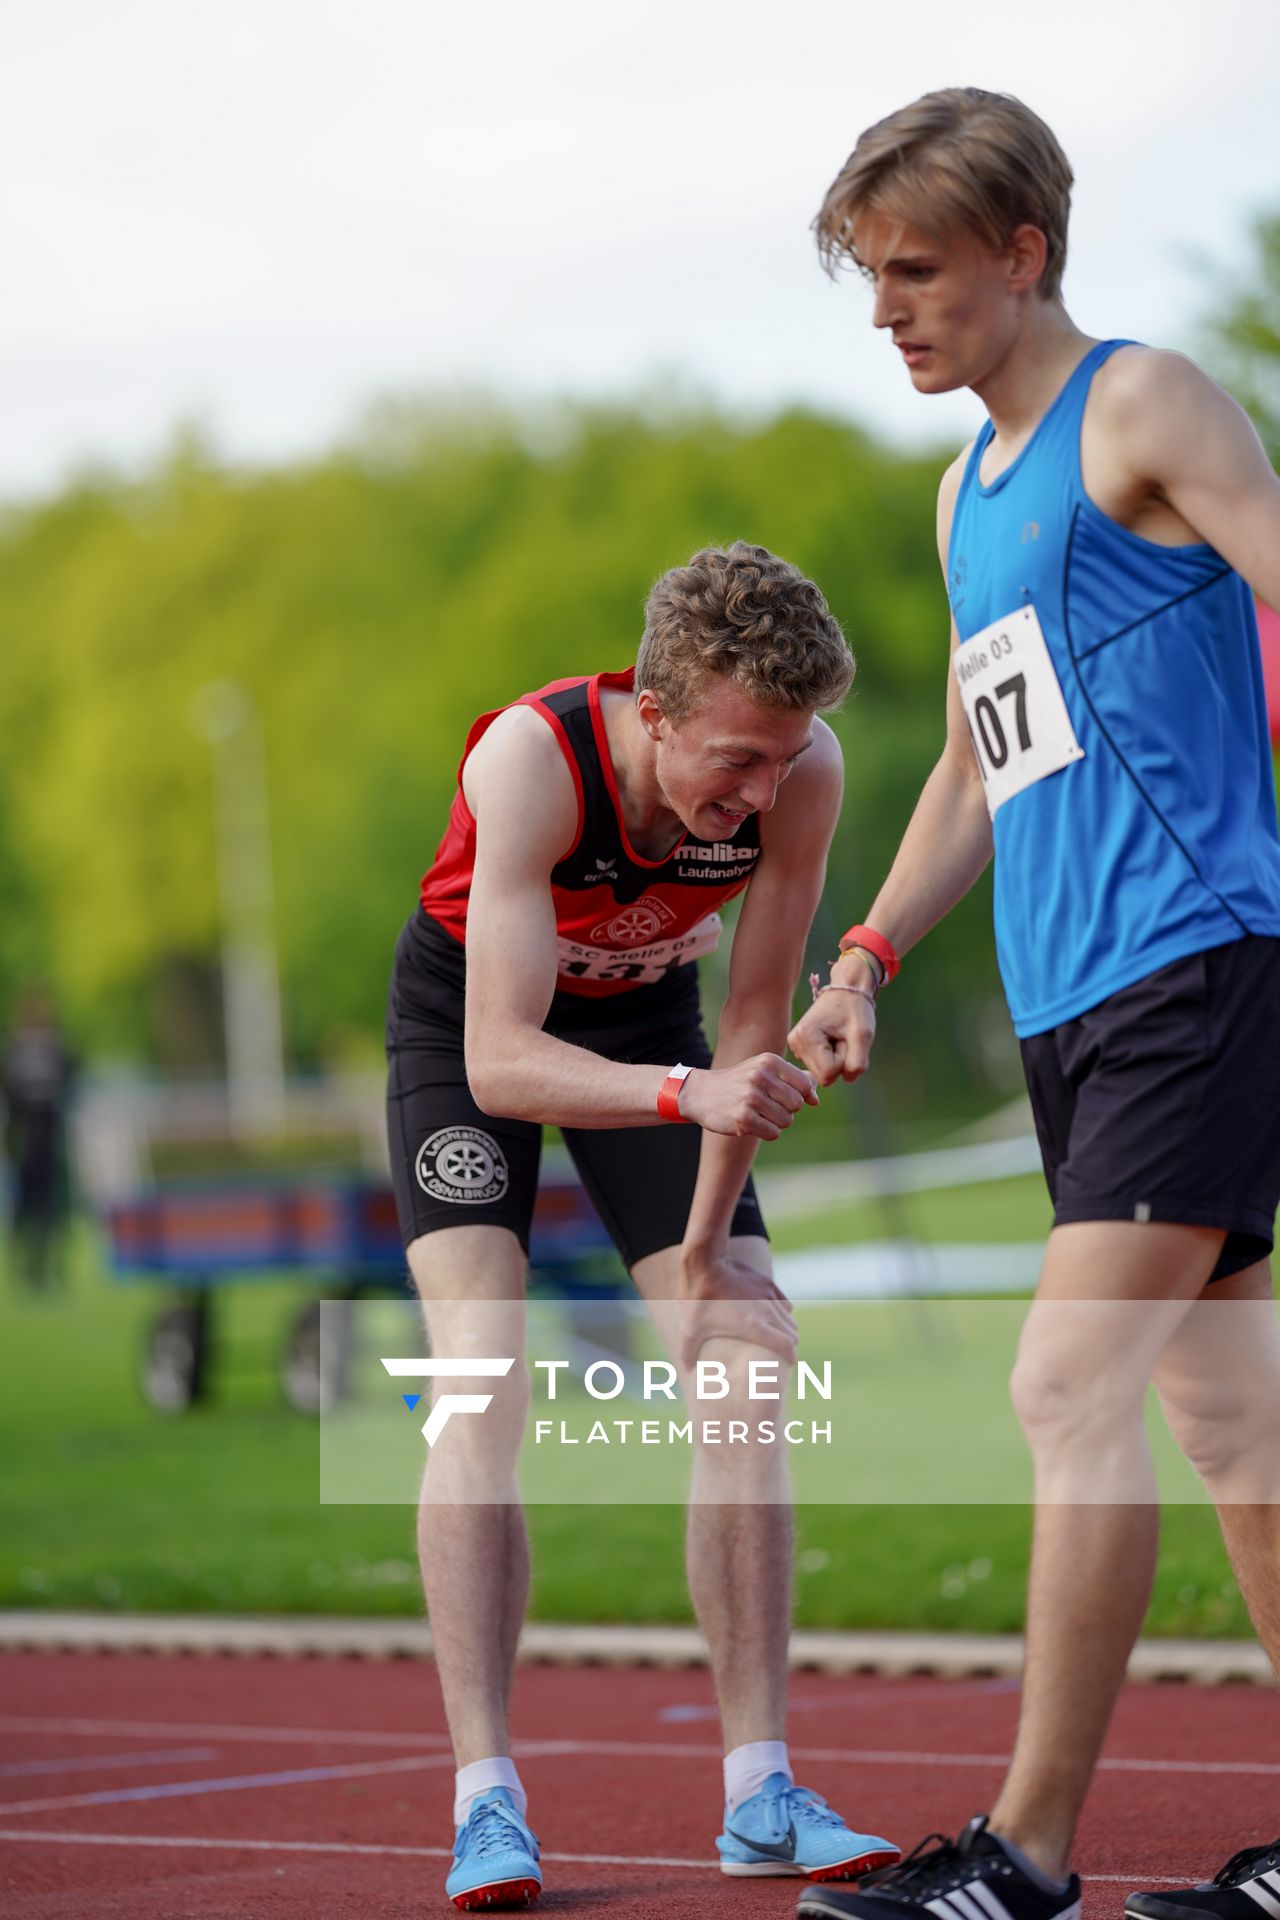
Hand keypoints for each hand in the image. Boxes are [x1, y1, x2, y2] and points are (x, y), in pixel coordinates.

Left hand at [678, 1249, 797, 1370]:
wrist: (706, 1262)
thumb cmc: (698, 1299)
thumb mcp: (689, 1329)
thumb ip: (689, 1352)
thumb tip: (687, 1368)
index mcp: (754, 1327)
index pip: (786, 1346)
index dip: (791, 1357)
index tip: (788, 1363)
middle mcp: (767, 1312)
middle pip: (792, 1334)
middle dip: (789, 1345)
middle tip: (779, 1352)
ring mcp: (769, 1296)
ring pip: (789, 1319)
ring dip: (786, 1329)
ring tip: (776, 1336)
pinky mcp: (767, 1283)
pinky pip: (785, 1303)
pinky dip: (783, 1312)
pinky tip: (771, 1315)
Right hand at [679, 1053, 818, 1139]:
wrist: (702, 1093)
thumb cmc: (740, 1082)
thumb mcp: (765, 1070)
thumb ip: (794, 1079)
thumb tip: (815, 1098)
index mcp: (769, 1061)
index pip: (805, 1085)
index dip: (800, 1095)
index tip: (784, 1097)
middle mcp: (761, 1076)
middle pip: (797, 1105)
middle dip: (786, 1110)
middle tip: (767, 1106)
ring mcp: (751, 1097)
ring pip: (787, 1121)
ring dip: (775, 1122)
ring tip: (758, 1113)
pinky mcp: (743, 1118)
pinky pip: (773, 1133)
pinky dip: (766, 1132)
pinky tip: (751, 1123)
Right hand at [787, 957, 877, 1086]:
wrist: (847, 990)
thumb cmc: (855, 1009)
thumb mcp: (863, 1035)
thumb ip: (857, 1063)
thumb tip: (847, 1079)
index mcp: (804, 1037)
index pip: (829, 1073)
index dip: (844, 1059)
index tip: (845, 1036)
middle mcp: (795, 1043)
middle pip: (825, 1076)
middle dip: (840, 1059)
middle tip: (842, 1036)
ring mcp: (796, 1047)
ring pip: (824, 1073)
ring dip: (837, 1058)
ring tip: (838, 1036)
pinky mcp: (801, 1049)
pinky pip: (822, 1067)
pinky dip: (832, 1057)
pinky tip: (832, 1038)